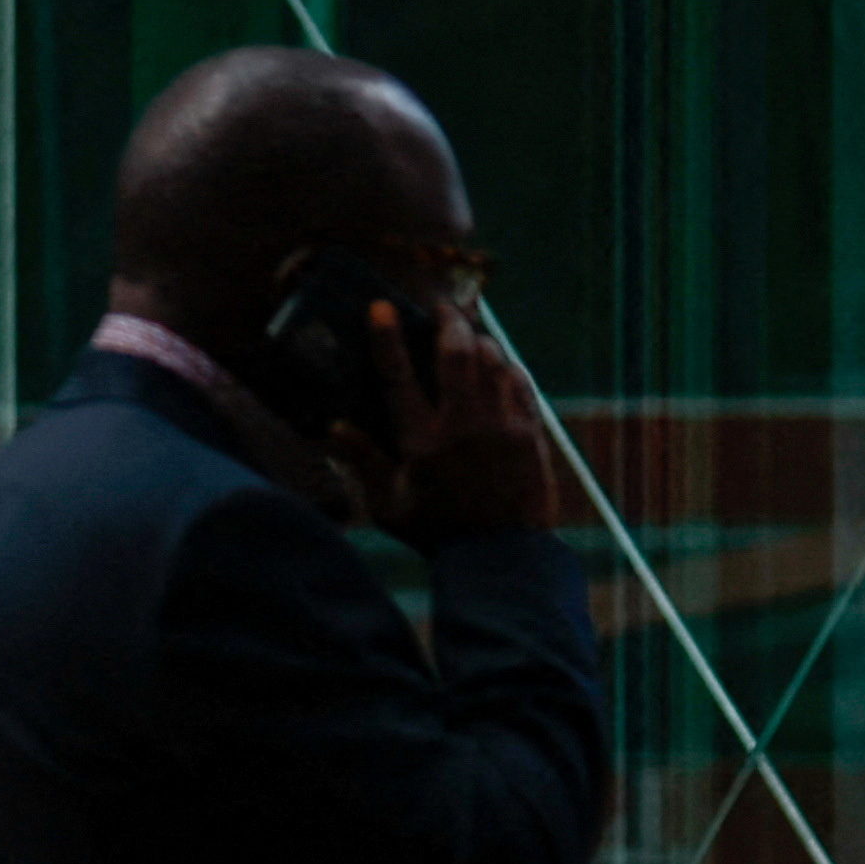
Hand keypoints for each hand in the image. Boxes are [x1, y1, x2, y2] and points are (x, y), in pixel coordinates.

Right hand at [327, 303, 562, 546]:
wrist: (501, 556)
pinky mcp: (530, 432)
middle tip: (441, 308)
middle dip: (447, 322)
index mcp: (420, 444)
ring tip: (468, 334)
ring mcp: (502, 425)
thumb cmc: (436, 533)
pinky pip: (518, 382)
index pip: (397, 378)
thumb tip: (335, 428)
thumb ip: (363, 463)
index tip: (380, 308)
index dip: (386, 339)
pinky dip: (505, 365)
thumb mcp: (389, 504)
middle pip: (455, 353)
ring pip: (492, 361)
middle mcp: (462, 426)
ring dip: (478, 341)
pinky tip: (497, 363)